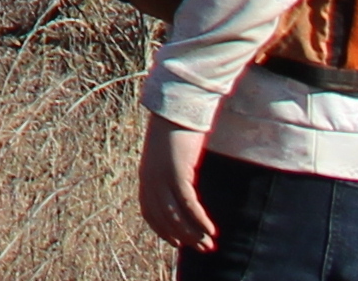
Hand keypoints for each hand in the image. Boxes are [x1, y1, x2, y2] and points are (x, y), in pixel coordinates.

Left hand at [138, 115, 220, 256]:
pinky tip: (211, 230)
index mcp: (146, 176)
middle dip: (183, 236)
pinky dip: (199, 220)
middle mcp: (151, 179)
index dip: (163, 230)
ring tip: (209, 244)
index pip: (150, 212)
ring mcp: (162, 176)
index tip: (177, 243)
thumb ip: (169, 174)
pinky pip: (188, 204)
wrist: (176, 109)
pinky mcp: (177, 172)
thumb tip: (179, 190)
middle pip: (165, 218)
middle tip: (202, 249)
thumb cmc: (174, 132)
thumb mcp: (167, 157)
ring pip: (176, 215)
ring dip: (193, 233)